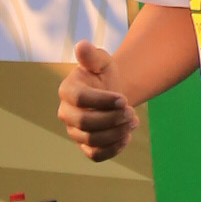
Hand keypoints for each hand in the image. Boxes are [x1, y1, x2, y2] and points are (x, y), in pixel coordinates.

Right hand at [59, 41, 137, 162]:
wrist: (112, 94)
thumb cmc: (104, 74)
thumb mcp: (101, 61)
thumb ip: (92, 55)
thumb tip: (82, 46)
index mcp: (67, 90)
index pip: (79, 99)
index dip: (102, 101)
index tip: (124, 99)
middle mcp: (66, 113)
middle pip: (85, 123)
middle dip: (112, 119)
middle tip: (131, 112)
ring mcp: (74, 131)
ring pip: (91, 140)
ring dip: (116, 133)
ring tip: (133, 121)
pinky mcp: (85, 145)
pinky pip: (95, 155)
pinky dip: (113, 149)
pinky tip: (127, 137)